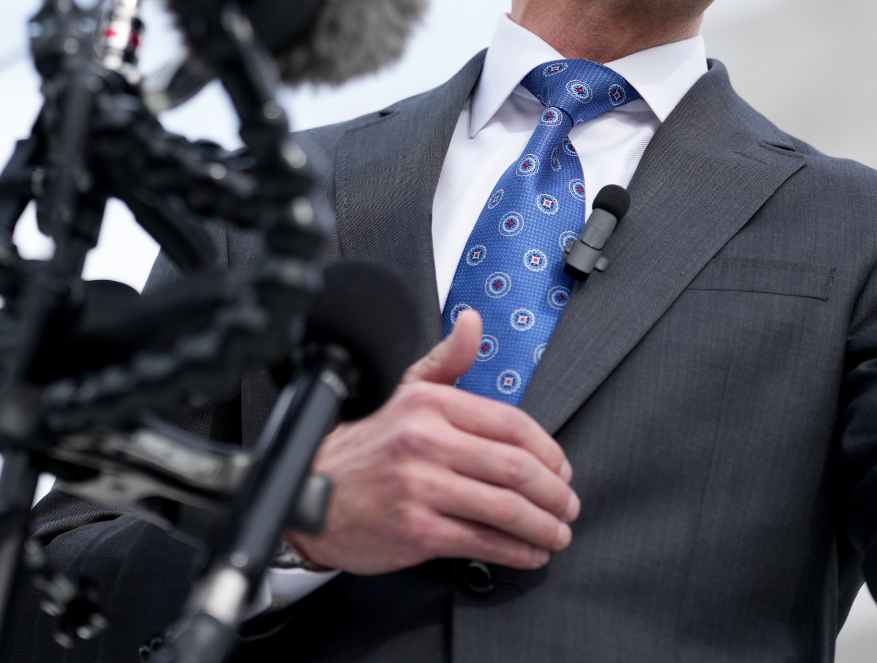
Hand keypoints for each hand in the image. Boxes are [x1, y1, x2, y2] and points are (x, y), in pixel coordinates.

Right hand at [286, 311, 579, 574]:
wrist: (309, 494)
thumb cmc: (363, 447)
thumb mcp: (402, 391)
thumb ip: (446, 361)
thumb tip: (472, 323)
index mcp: (429, 405)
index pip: (512, 424)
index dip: (550, 452)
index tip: (561, 470)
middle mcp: (425, 441)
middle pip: (516, 468)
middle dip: (555, 493)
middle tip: (568, 505)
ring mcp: (420, 487)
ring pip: (505, 508)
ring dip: (543, 525)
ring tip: (557, 532)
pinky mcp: (416, 530)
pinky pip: (482, 541)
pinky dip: (516, 551)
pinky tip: (528, 553)